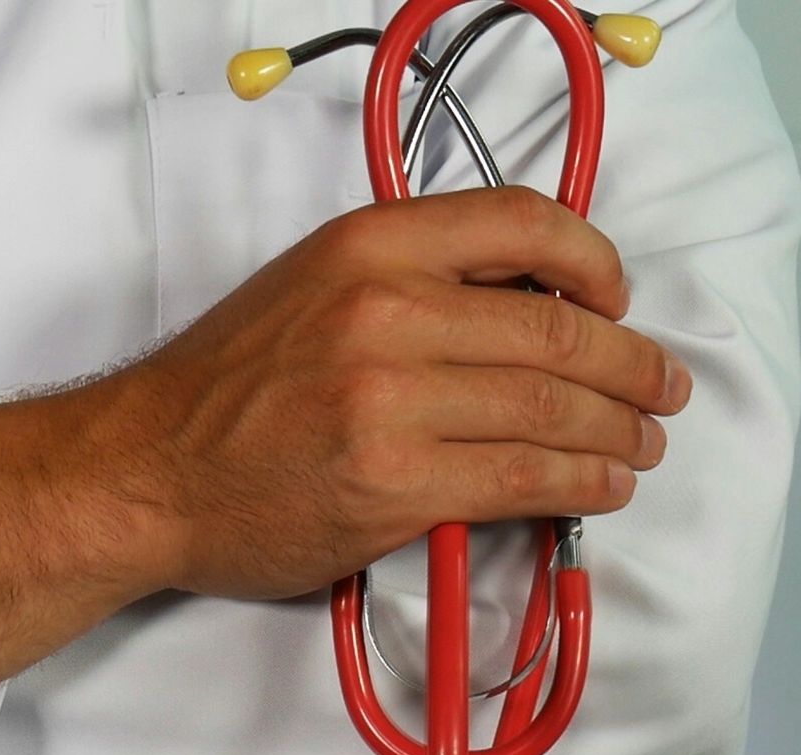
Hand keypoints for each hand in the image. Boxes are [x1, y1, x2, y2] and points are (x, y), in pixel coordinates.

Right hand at [50, 185, 691, 601]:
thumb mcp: (306, 287)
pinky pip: (525, 478)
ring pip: (553, 408)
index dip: (594, 262)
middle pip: (558, 328)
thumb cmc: (219, 390)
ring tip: (641, 443)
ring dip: (619, 430)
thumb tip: (524, 307)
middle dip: (632, 365)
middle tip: (659, 387)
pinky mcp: (395, 485)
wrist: (142, 471)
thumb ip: (405, 280)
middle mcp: (385, 312)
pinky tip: (600, 485)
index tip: (615, 298)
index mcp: (366, 246)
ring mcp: (391, 402)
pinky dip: (582, 482)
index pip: (523, 222)